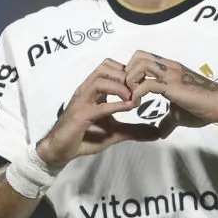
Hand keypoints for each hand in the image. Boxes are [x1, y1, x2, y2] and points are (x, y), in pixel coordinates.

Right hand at [36, 59, 162, 167]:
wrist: (60, 150)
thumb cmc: (85, 137)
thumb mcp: (115, 133)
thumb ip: (135, 130)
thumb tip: (157, 132)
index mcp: (94, 90)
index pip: (110, 67)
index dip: (128, 71)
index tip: (142, 84)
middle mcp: (86, 91)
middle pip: (105, 67)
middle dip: (126, 75)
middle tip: (140, 89)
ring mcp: (82, 101)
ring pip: (100, 80)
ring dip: (121, 87)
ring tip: (134, 99)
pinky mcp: (79, 116)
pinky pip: (98, 106)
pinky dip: (115, 105)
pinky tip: (129, 107)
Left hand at [124, 50, 217, 134]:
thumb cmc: (203, 108)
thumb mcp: (180, 114)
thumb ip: (168, 120)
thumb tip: (161, 132)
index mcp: (168, 69)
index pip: (142, 58)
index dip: (131, 72)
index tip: (130, 90)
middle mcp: (168, 67)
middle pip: (138, 56)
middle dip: (127, 73)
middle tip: (128, 92)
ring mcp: (170, 74)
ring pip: (140, 65)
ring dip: (131, 82)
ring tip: (132, 98)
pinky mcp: (172, 85)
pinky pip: (147, 84)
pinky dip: (137, 94)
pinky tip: (138, 105)